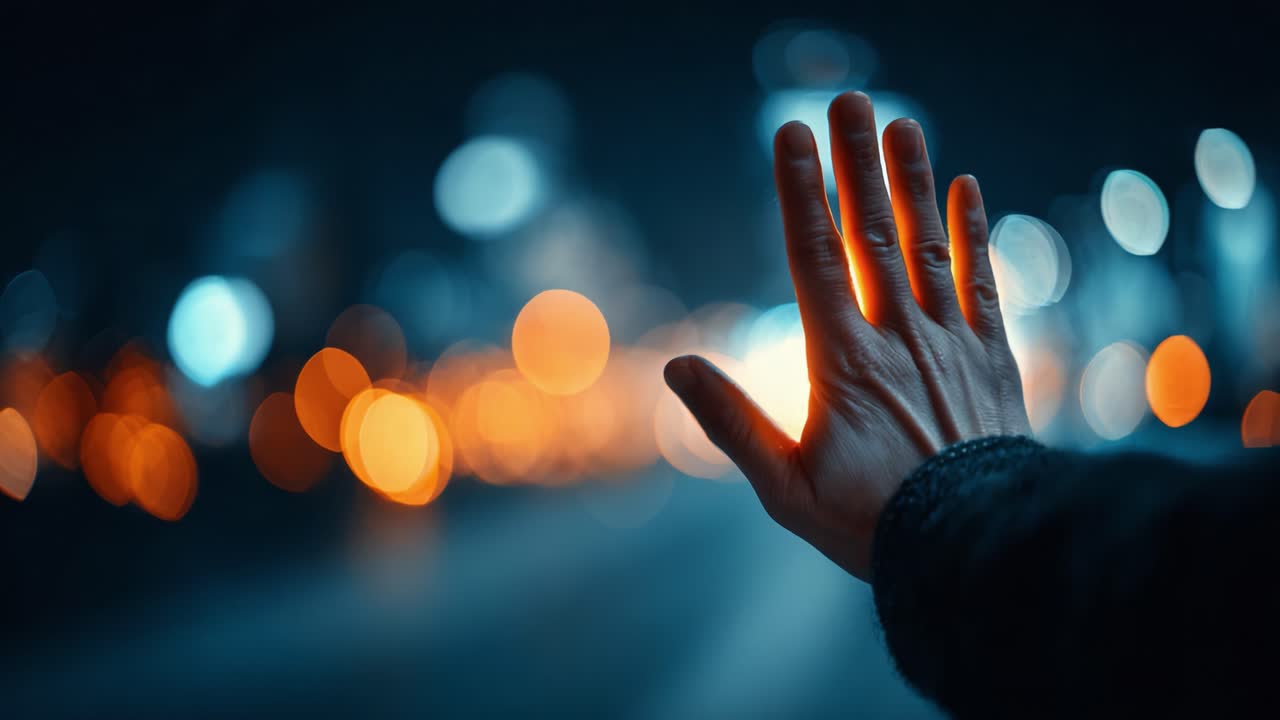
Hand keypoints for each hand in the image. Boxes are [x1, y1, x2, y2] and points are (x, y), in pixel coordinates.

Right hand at [663, 92, 1029, 579]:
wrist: (972, 545)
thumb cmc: (870, 522)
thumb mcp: (784, 488)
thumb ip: (731, 423)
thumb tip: (677, 368)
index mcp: (842, 361)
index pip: (814, 258)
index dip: (801, 192)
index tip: (792, 136)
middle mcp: (897, 336)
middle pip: (872, 234)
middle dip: (856, 164)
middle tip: (848, 100)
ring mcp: (949, 342)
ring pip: (928, 246)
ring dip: (913, 182)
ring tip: (903, 123)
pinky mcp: (990, 358)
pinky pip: (983, 283)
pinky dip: (974, 234)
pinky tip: (969, 189)